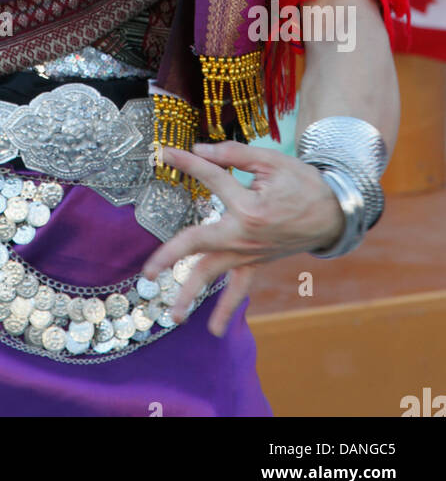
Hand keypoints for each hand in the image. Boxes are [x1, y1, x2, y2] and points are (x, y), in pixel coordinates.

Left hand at [142, 141, 345, 336]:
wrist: (334, 213)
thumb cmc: (303, 183)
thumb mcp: (272, 162)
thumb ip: (233, 155)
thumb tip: (198, 150)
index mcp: (248, 207)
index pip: (210, 180)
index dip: (188, 163)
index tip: (166, 153)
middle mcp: (244, 236)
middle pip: (197, 245)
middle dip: (168, 256)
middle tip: (146, 272)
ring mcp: (249, 254)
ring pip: (213, 275)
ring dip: (190, 295)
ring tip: (171, 316)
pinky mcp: (256, 262)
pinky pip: (239, 290)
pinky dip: (227, 310)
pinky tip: (214, 331)